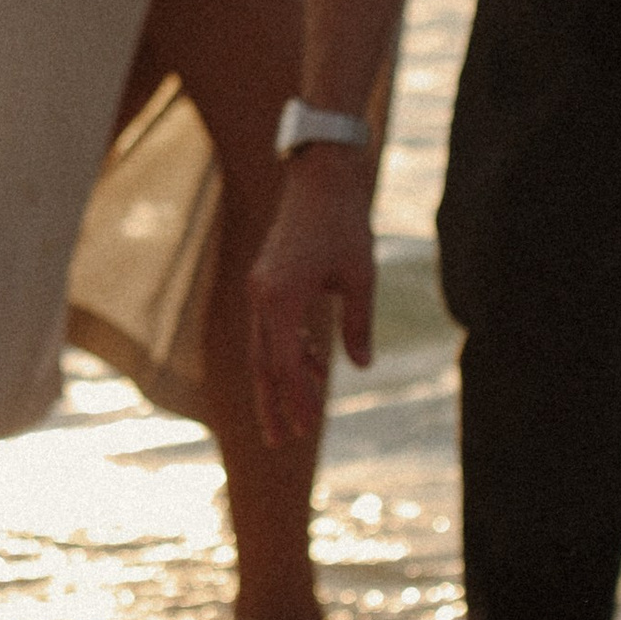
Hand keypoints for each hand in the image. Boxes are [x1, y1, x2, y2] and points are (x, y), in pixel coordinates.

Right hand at [247, 154, 374, 449]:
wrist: (320, 178)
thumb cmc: (344, 224)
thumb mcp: (361, 276)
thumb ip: (358, 324)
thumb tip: (361, 366)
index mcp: (281, 298)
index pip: (282, 364)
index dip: (295, 398)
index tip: (306, 428)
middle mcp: (262, 297)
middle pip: (262, 364)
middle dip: (272, 403)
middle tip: (279, 441)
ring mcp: (259, 288)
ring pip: (262, 348)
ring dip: (280, 380)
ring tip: (299, 413)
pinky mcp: (265, 281)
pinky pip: (269, 328)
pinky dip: (287, 350)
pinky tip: (314, 363)